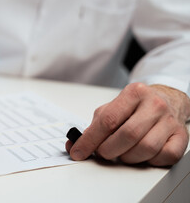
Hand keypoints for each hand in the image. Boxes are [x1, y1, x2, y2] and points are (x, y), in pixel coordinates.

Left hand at [66, 83, 189, 165]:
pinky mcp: (181, 136)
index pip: (108, 120)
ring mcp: (169, 120)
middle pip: (127, 135)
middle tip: (102, 152)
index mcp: (133, 93)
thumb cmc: (134, 108)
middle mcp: (154, 104)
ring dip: (127, 157)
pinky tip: (141, 154)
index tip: (78, 152)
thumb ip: (93, 127)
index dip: (90, 140)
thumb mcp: (111, 109)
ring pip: (146, 148)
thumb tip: (74, 146)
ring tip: (122, 152)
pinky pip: (164, 156)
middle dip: (108, 150)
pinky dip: (149, 161)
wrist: (165, 100)